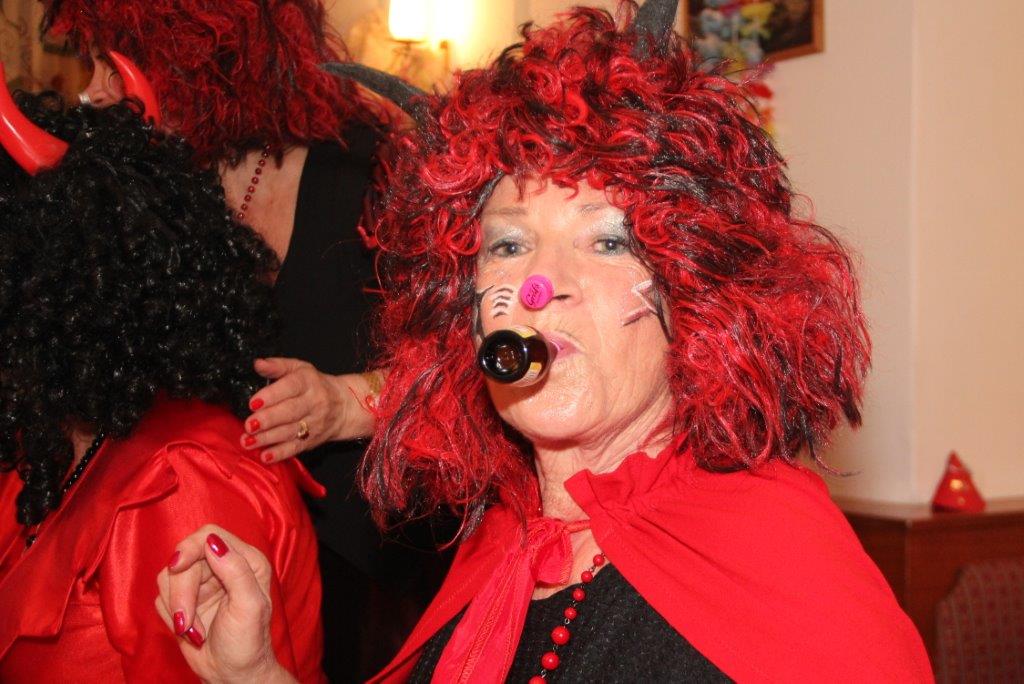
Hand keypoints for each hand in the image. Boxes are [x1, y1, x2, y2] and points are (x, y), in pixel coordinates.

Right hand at [156, 525, 294, 683]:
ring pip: (168, 576)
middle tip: (186, 622)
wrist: (232, 674)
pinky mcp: (183, 600)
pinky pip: (161, 596)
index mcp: (245, 560)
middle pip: (184, 558)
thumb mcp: (249, 606)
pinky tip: (190, 631)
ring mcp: (201, 583)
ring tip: (194, 630)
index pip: (208, 535)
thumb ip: (236, 570)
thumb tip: (212, 541)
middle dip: (181, 592)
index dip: (189, 548)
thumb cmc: (248, 642)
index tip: (177, 567)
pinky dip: (171, 615)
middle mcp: (222, 566)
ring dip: (177, 607)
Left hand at [242, 358, 376, 463]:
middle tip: (249, 425)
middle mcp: (314, 402)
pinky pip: (296, 448)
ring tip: (247, 441)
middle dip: (268, 420)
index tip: (253, 403)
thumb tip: (258, 364)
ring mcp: (315, 423)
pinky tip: (265, 456)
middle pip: (290, 412)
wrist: (344, 406)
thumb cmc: (314, 385)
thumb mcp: (299, 369)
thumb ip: (277, 366)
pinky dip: (280, 454)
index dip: (271, 396)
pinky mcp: (313, 440)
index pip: (290, 387)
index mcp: (308, 382)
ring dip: (268, 438)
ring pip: (290, 431)